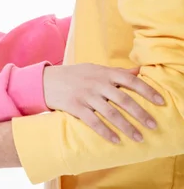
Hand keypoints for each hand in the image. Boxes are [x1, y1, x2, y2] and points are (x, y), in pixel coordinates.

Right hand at [43, 64, 163, 142]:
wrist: (47, 80)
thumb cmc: (76, 75)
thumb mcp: (95, 69)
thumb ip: (116, 72)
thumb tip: (139, 71)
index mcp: (104, 72)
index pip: (129, 79)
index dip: (146, 90)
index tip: (160, 101)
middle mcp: (96, 82)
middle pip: (123, 98)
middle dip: (140, 113)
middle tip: (153, 125)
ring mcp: (85, 95)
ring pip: (110, 112)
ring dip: (126, 126)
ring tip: (139, 137)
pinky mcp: (75, 106)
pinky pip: (93, 121)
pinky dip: (105, 131)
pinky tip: (115, 140)